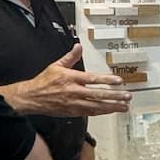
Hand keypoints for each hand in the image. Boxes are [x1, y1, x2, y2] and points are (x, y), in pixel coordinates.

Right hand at [2, 44, 128, 118]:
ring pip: (96, 106)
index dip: (106, 80)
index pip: (92, 79)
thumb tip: (78, 47)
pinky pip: (90, 112)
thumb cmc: (43, 82)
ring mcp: (74, 103)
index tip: (118, 81)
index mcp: (71, 78)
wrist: (32, 98)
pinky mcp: (73, 112)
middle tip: (127, 96)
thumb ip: (70, 57)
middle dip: (114, 96)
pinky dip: (102, 112)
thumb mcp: (56, 66)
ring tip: (123, 106)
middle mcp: (74, 92)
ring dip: (111, 106)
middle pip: (98, 94)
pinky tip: (110, 110)